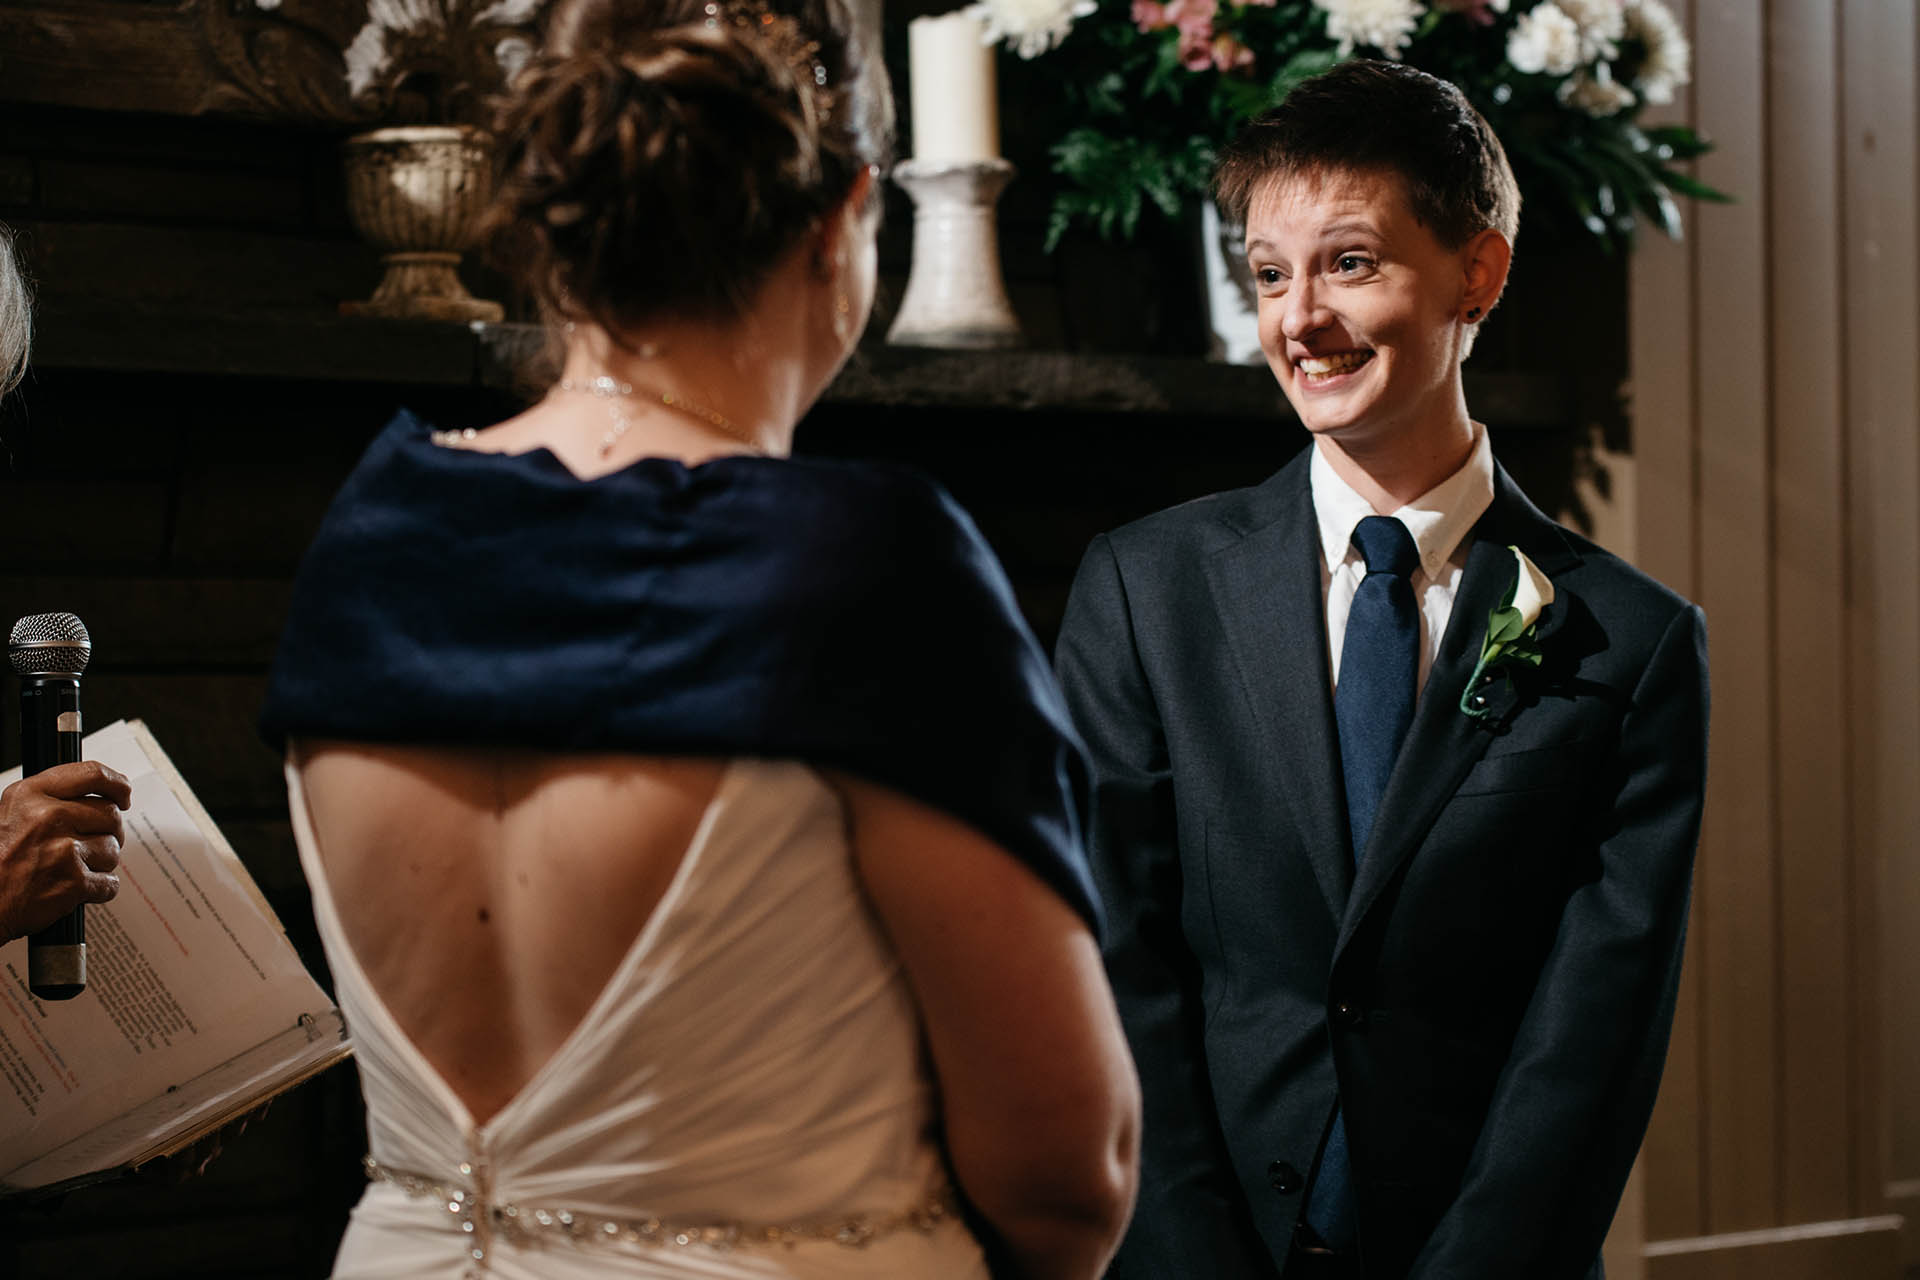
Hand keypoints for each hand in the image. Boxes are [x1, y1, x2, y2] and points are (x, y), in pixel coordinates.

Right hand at [0, 760, 132, 944]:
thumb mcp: (13, 811)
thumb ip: (53, 798)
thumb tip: (104, 792)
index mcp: (32, 795)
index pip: (93, 775)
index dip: (117, 785)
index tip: (124, 794)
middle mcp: (49, 817)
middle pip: (110, 815)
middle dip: (108, 831)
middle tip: (91, 843)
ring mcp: (64, 850)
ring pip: (112, 849)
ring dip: (100, 862)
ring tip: (73, 868)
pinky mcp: (74, 882)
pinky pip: (110, 882)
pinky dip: (99, 889)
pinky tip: (77, 888)